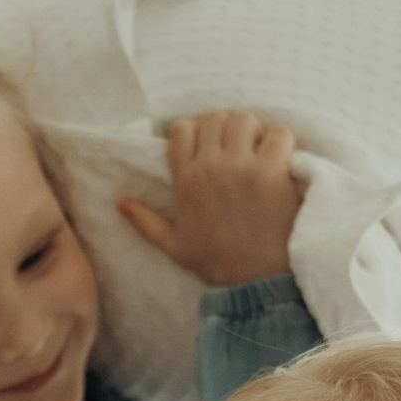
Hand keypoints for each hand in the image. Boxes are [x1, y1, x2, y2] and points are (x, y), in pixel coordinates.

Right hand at [115, 110, 302, 287]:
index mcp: (186, 180)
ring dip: (253, 129)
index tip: (208, 146)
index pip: (181, 130)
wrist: (256, 281)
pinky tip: (280, 159)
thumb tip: (121, 203)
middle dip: (225, 127)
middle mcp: (211, 167)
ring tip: (258, 148)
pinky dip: (279, 140)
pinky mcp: (273, 172)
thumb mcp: (173, 245)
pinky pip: (278, 134)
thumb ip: (145, 221)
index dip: (195, 131)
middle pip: (214, 118)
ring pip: (244, 118)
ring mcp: (243, 167)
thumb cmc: (216, 263)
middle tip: (237, 147)